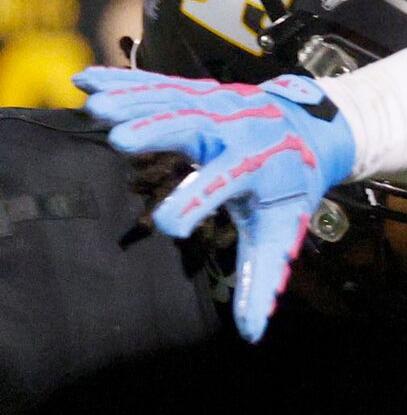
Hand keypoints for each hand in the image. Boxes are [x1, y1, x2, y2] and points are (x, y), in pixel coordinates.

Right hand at [78, 67, 354, 341]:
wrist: (313, 130)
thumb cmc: (289, 189)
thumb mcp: (282, 233)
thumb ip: (264, 280)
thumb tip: (253, 333)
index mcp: (257, 167)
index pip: (224, 185)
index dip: (197, 205)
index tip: (168, 226)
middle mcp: (236, 131)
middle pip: (195, 128)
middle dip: (161, 132)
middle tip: (121, 140)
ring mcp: (215, 105)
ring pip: (172, 100)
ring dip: (133, 102)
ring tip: (95, 109)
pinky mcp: (197, 91)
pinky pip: (158, 84)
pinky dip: (121, 81)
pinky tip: (85, 82)